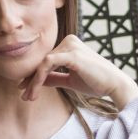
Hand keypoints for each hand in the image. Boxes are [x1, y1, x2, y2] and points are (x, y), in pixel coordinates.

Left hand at [19, 35, 137, 109]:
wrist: (114, 85)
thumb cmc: (95, 82)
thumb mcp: (69, 80)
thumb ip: (54, 78)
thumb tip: (37, 81)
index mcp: (69, 45)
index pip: (45, 59)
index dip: (33, 75)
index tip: (25, 90)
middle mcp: (69, 41)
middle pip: (42, 60)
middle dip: (31, 79)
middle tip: (24, 96)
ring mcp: (70, 46)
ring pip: (42, 63)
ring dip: (33, 81)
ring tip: (28, 97)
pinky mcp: (71, 54)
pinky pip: (47, 64)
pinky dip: (38, 78)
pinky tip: (35, 90)